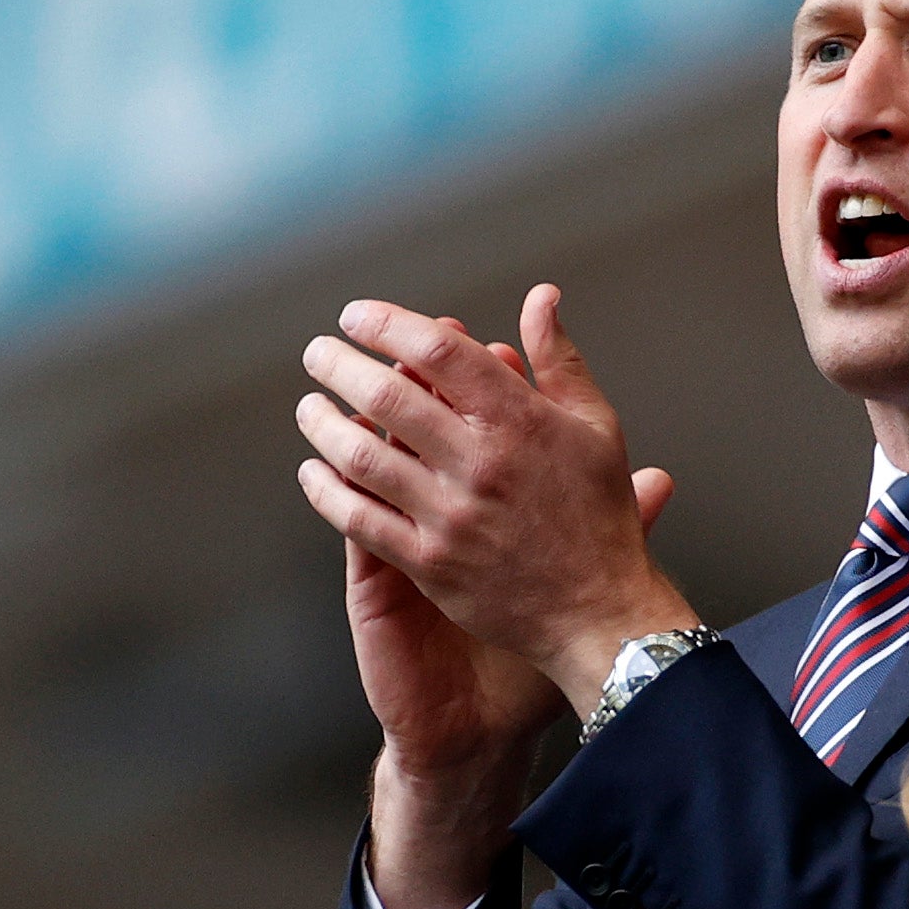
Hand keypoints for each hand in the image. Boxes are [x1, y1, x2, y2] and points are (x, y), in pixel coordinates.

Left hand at [295, 286, 694, 715]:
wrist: (599, 610)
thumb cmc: (598, 517)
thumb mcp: (596, 426)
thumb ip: (559, 359)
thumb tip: (541, 298)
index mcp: (522, 422)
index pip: (440, 353)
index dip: (389, 325)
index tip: (359, 317)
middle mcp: (482, 464)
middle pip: (389, 396)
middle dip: (340, 365)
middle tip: (319, 353)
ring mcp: (451, 515)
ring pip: (362, 455)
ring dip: (322, 422)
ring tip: (309, 406)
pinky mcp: (429, 561)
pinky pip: (358, 517)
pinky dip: (325, 489)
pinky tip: (313, 470)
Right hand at [313, 313, 680, 908]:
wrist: (484, 715)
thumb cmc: (527, 635)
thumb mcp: (575, 578)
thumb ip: (616, 520)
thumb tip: (665, 476)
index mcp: (484, 500)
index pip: (478, 423)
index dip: (482, 383)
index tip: (491, 347)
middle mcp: (440, 510)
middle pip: (423, 426)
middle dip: (421, 382)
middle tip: (427, 346)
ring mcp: (406, 541)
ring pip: (380, 469)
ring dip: (376, 427)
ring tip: (383, 393)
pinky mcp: (380, 582)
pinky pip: (353, 528)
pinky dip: (345, 496)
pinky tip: (337, 472)